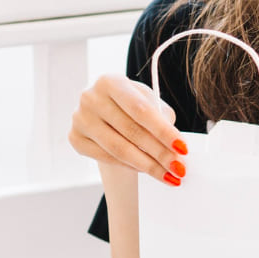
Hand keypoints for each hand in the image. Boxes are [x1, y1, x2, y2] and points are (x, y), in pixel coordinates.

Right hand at [69, 74, 188, 185]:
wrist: (106, 109)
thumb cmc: (132, 104)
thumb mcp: (148, 101)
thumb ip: (162, 118)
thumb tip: (177, 148)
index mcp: (110, 81)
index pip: (141, 110)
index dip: (164, 131)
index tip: (183, 148)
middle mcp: (90, 98)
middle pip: (131, 132)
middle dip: (160, 153)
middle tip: (179, 169)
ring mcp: (79, 119)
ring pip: (119, 149)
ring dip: (148, 166)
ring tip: (168, 176)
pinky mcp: (75, 138)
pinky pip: (107, 158)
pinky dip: (130, 167)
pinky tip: (148, 171)